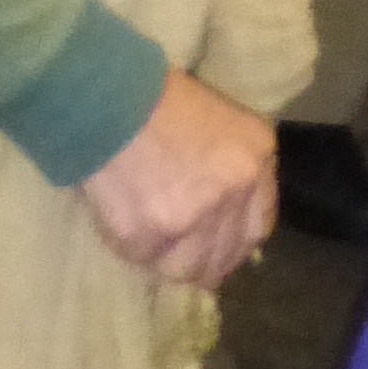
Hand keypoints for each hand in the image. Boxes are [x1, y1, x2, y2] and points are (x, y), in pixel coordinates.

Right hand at [78, 67, 274, 290]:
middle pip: (227, 254)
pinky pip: (147, 261)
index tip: (222, 249)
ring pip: (189, 268)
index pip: (259, 225)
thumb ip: (236, 168)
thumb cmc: (161, 100)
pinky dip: (138, 252)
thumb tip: (229, 217)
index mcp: (256, 160)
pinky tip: (129, 231)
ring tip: (155, 248)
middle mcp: (233, 193)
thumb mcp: (224, 123)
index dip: (238, 243)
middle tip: (188, 259)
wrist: (109, 101)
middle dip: (208, 262)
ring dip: (172, 264)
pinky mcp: (148, 235)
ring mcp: (191, 218)